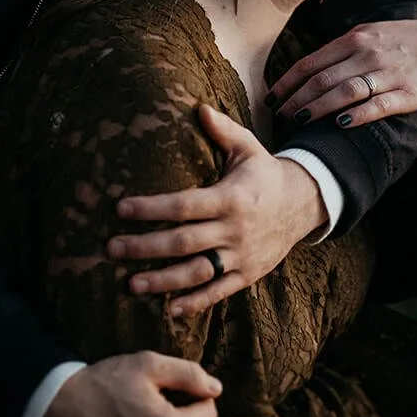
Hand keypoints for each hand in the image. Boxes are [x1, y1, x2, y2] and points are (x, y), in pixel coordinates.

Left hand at [107, 104, 326, 316]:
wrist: (304, 204)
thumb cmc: (264, 173)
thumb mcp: (247, 147)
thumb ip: (222, 130)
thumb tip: (198, 107)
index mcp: (230, 198)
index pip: (183, 205)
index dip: (152, 208)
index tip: (121, 209)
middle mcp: (235, 230)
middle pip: (183, 242)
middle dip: (145, 247)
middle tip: (112, 248)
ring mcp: (242, 256)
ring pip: (197, 272)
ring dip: (163, 281)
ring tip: (131, 284)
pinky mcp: (248, 274)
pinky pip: (219, 292)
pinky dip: (195, 303)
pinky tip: (168, 309)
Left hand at [267, 18, 416, 126]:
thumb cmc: (402, 42)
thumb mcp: (369, 34)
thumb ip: (340, 49)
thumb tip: (307, 69)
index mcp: (355, 39)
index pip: (312, 62)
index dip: (288, 82)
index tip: (271, 98)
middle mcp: (368, 54)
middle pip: (323, 78)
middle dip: (296, 98)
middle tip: (278, 115)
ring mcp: (387, 74)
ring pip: (345, 91)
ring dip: (318, 107)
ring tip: (298, 121)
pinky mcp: (407, 94)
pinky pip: (378, 105)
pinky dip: (358, 114)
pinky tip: (340, 124)